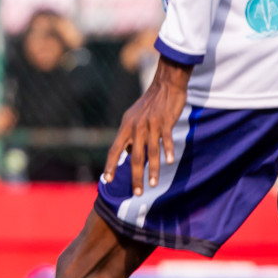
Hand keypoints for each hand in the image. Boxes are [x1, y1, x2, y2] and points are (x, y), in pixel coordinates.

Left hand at [104, 56, 190, 195]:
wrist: (165, 85)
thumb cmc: (149, 105)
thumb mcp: (133, 118)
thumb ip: (130, 136)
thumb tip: (127, 153)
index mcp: (126, 127)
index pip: (114, 150)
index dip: (110, 165)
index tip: (106, 180)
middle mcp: (135, 127)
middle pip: (134, 157)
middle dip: (135, 176)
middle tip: (138, 192)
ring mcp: (150, 124)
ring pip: (151, 151)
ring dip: (152, 170)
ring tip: (153, 184)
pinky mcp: (165, 121)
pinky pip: (166, 138)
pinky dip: (168, 150)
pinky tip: (170, 161)